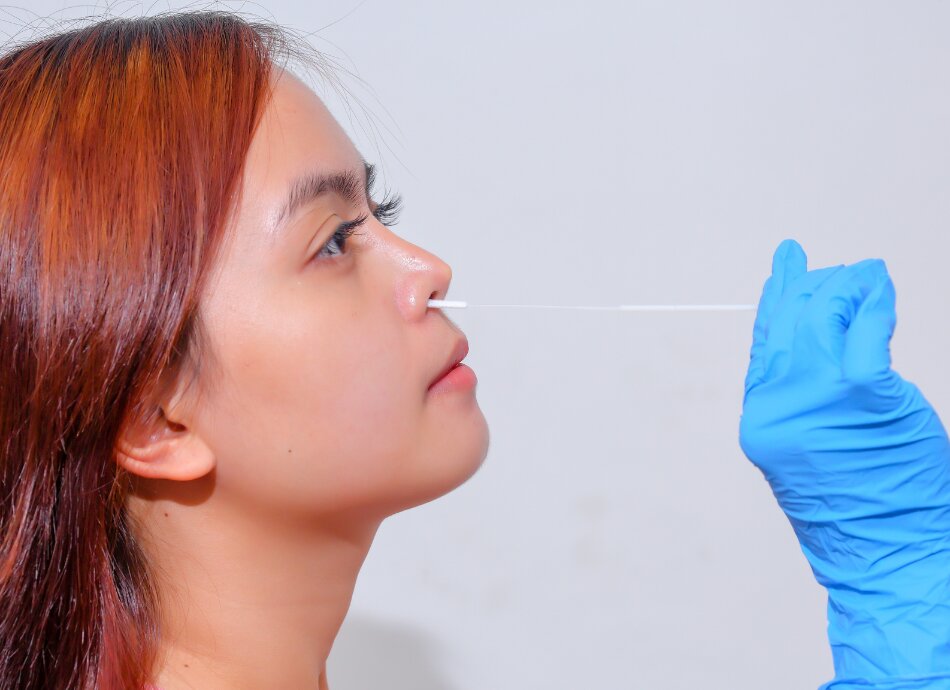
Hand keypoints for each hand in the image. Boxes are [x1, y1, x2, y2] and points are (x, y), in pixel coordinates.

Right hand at [739, 239, 949, 688]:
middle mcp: (777, 405)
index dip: (774, 299)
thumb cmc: (858, 508)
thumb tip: (821, 339)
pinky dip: (875, 303)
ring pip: (822, 317)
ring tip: (867, 275)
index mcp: (761, 418)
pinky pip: (866, 330)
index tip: (784, 264)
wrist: (885, 554)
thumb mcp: (812, 450)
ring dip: (846, 288)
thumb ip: (805, 398)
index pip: (763, 342)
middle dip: (807, 285)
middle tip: (823, 265)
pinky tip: (880, 289)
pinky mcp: (864, 394)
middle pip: (786, 323)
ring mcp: (817, 398)